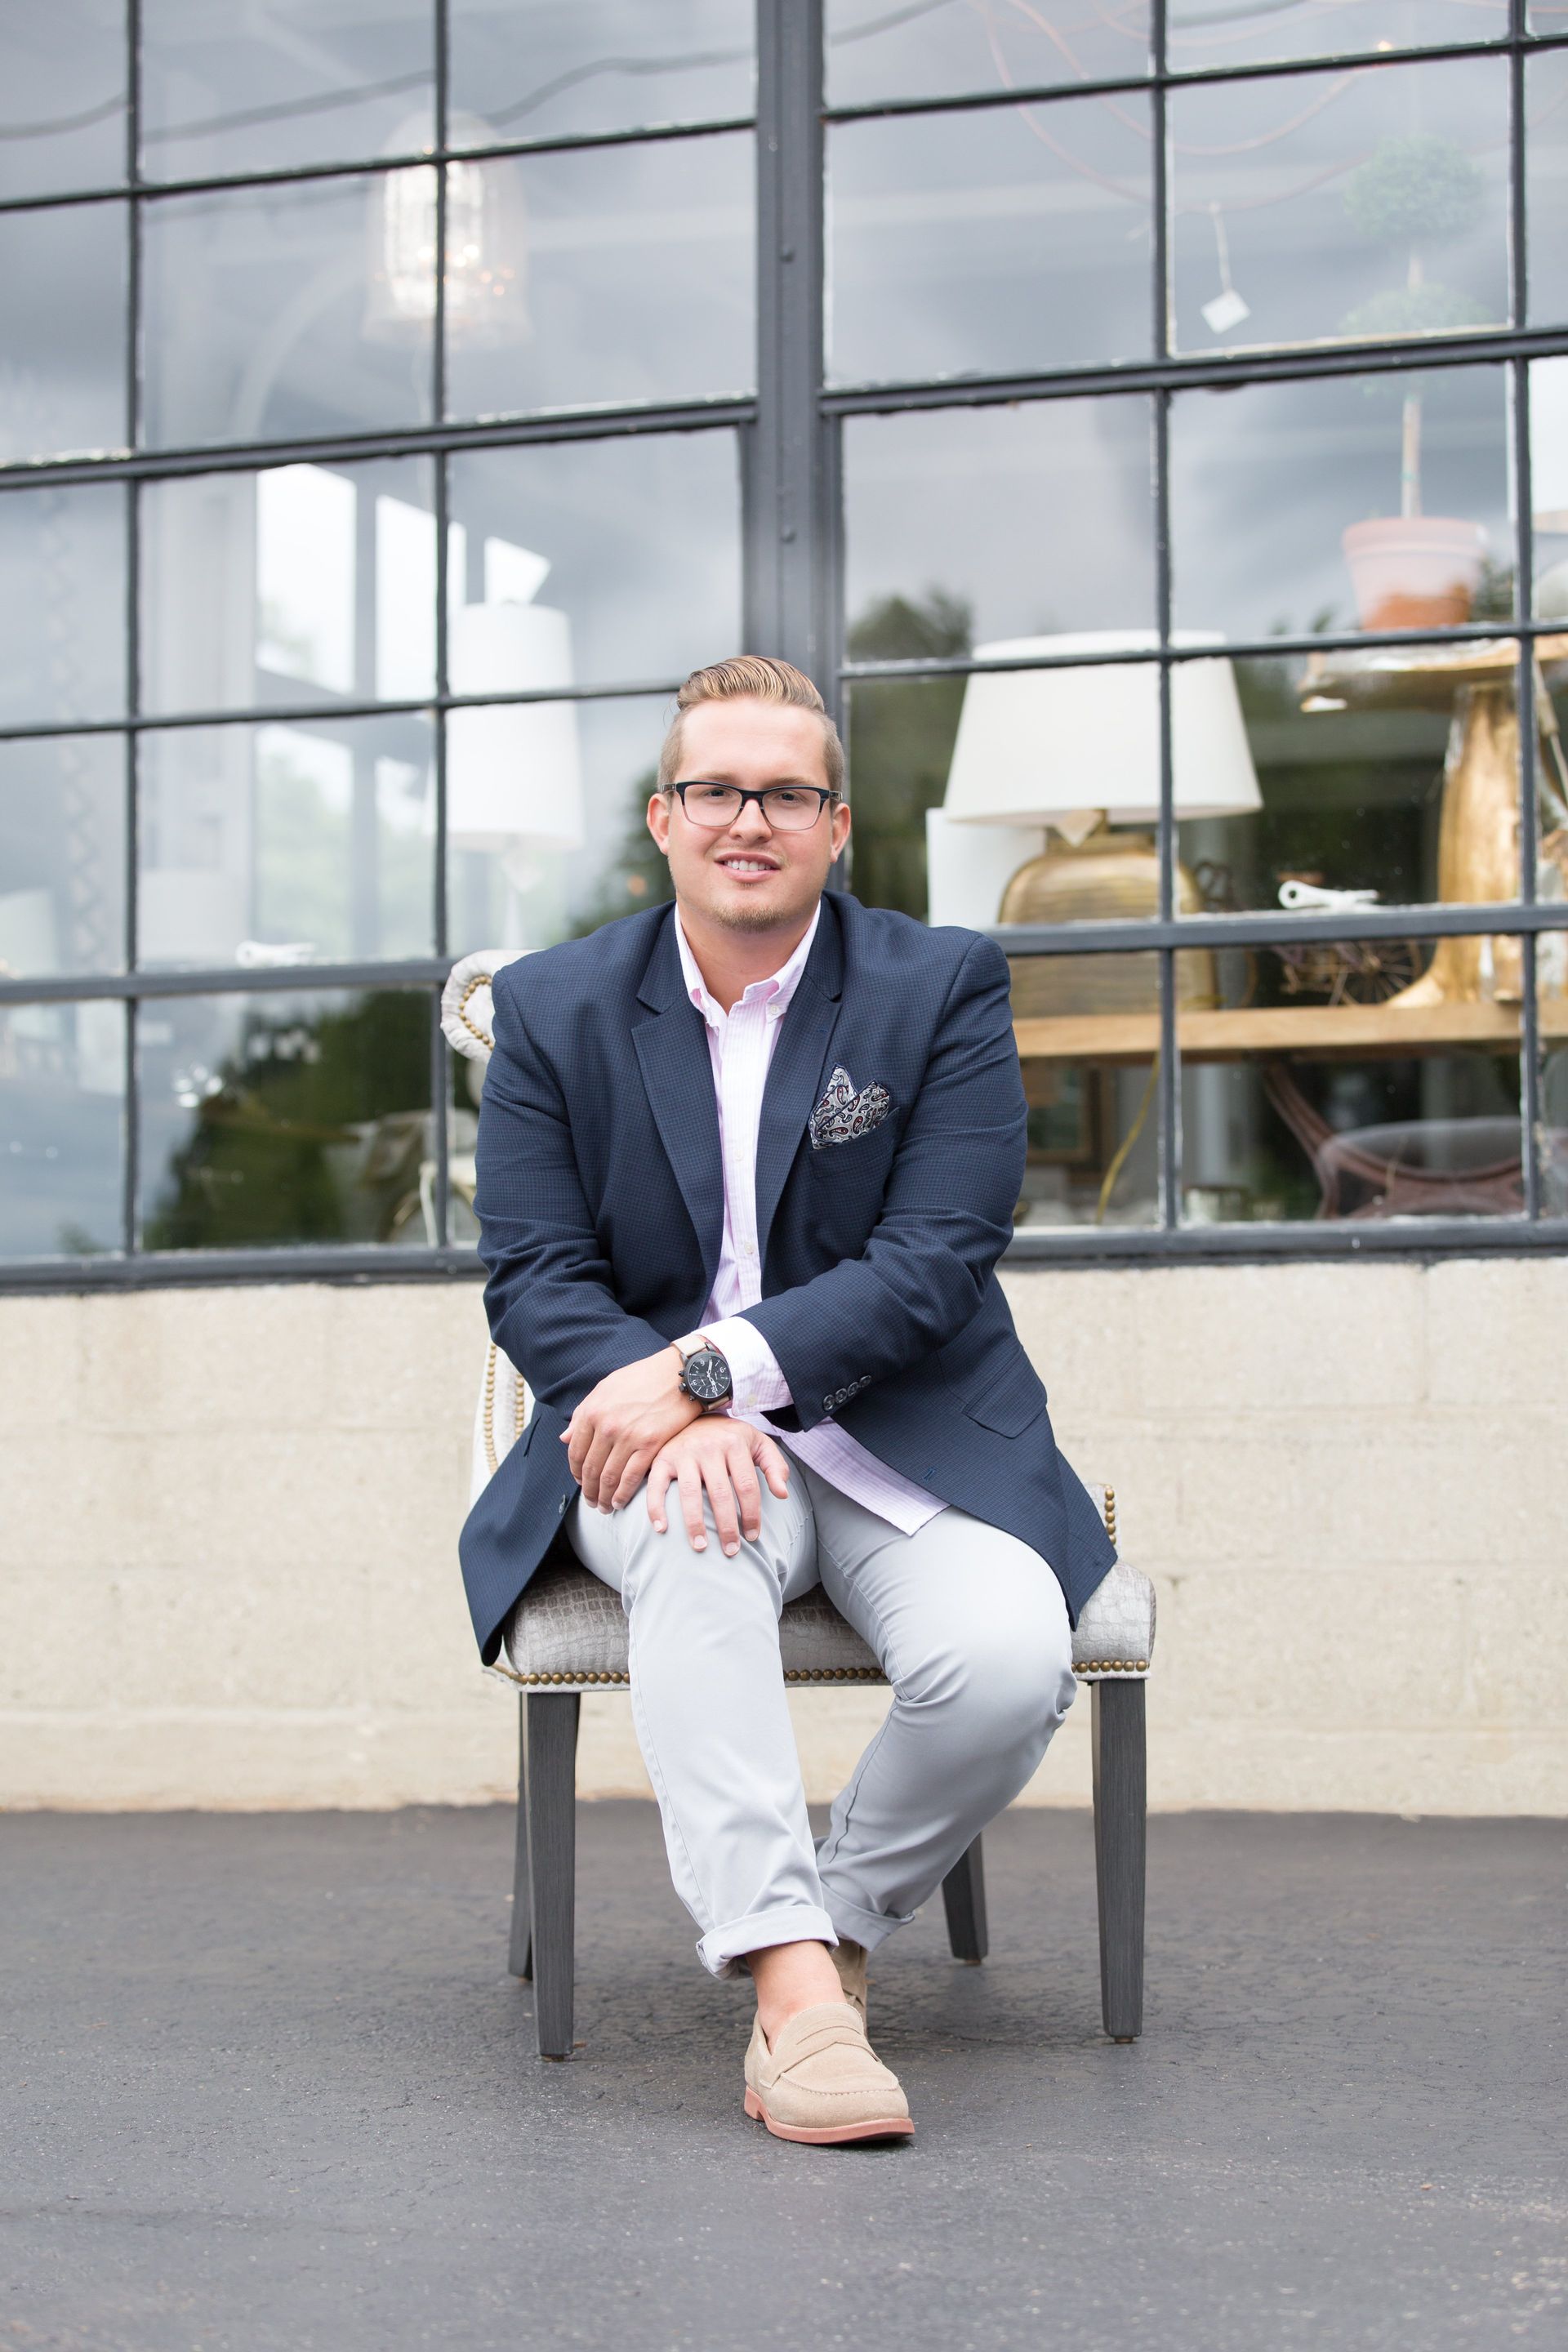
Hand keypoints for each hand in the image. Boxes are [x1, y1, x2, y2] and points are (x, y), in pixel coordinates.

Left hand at [563, 1347, 700, 1509]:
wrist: (678, 1373)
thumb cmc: (642, 1378)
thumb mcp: (606, 1388)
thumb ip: (583, 1413)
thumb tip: (564, 1438)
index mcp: (592, 1411)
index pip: (576, 1452)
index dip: (576, 1473)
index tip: (580, 1482)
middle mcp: (606, 1426)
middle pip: (590, 1469)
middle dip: (588, 1490)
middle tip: (592, 1502)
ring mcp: (628, 1436)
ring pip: (609, 1477)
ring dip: (603, 1497)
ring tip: (604, 1507)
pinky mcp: (650, 1444)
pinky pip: (631, 1477)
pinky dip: (623, 1494)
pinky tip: (619, 1502)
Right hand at [647, 1417, 790, 1556]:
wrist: (695, 1411)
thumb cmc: (731, 1436)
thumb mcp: (758, 1443)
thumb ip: (775, 1466)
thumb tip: (783, 1494)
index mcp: (735, 1444)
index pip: (747, 1486)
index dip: (751, 1514)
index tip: (752, 1537)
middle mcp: (708, 1447)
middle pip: (720, 1493)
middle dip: (727, 1526)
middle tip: (731, 1551)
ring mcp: (684, 1453)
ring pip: (690, 1493)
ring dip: (694, 1524)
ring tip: (700, 1547)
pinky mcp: (663, 1458)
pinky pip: (656, 1485)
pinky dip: (655, 1508)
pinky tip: (661, 1529)